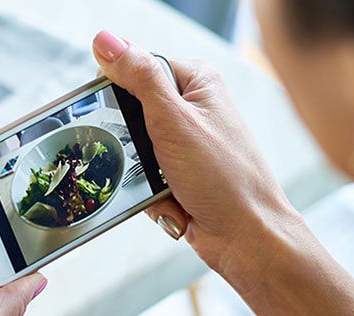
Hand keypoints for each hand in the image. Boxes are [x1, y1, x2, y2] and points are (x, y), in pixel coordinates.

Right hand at [92, 31, 303, 280]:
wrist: (247, 236)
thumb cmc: (224, 178)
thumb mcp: (174, 120)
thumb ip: (139, 77)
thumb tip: (106, 41)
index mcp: (197, 81)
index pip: (138, 69)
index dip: (121, 95)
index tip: (118, 119)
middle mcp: (194, 109)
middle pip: (131, 116)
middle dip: (134, 148)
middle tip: (152, 161)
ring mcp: (188, 145)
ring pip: (135, 154)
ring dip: (144, 178)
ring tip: (171, 188)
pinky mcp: (182, 175)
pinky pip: (145, 181)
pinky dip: (154, 197)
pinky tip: (177, 205)